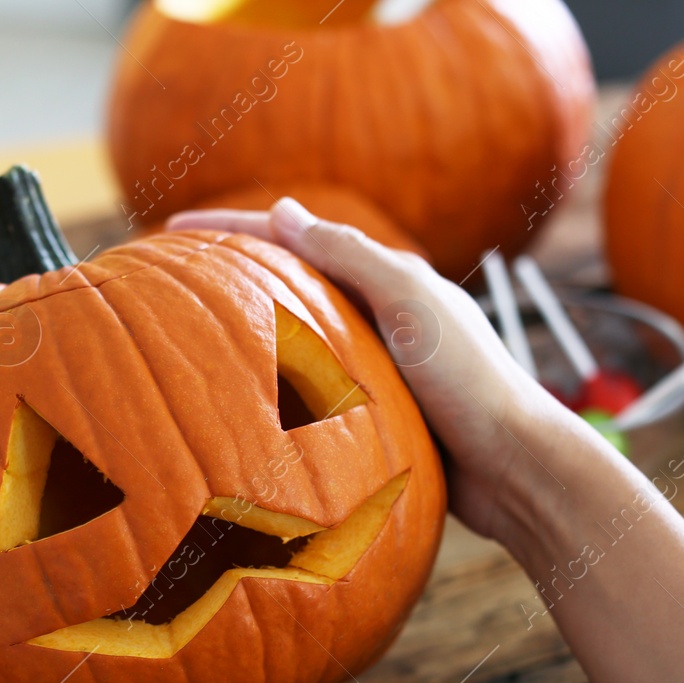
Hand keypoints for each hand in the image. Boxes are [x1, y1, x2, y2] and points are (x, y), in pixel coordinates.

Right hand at [167, 198, 592, 544]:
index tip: (167, 235)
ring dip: (245, 338)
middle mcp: (382, 318)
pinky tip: (240, 410)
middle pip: (290, 286)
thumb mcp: (411, 304)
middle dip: (229, 279)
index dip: (229, 231)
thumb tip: (284, 211)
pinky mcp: (377, 417)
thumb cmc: (472, 382)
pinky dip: (272, 393)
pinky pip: (310, 397)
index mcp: (389, 280)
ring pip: (296, 344)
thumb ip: (352, 257)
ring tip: (187, 345)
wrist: (518, 469)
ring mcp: (377, 369)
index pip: (296, 240)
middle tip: (166, 283)